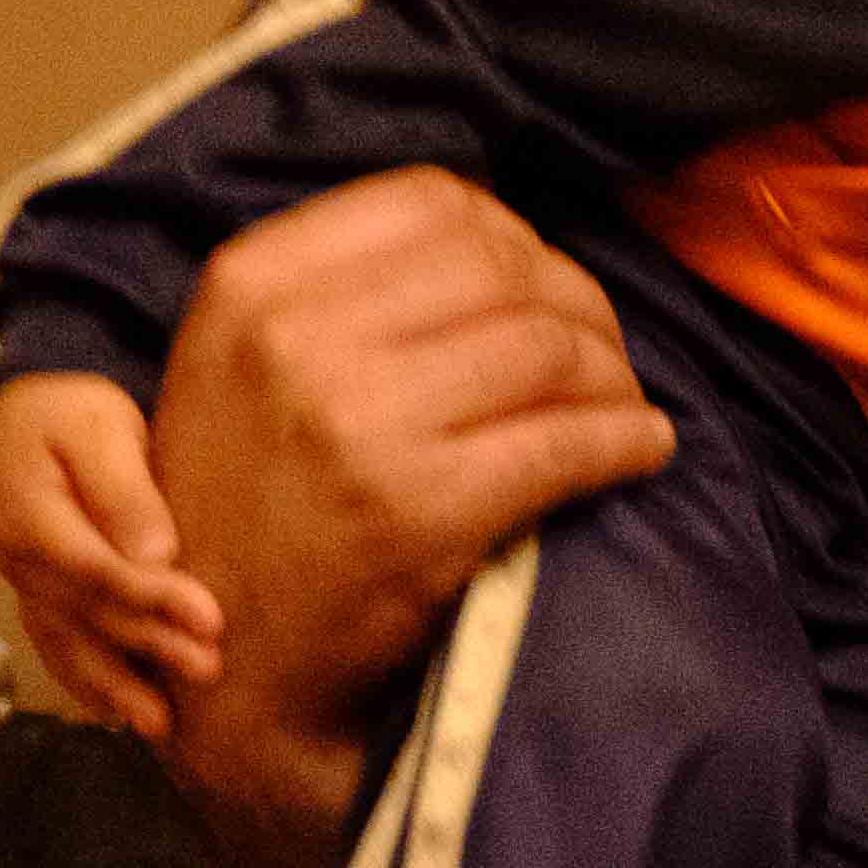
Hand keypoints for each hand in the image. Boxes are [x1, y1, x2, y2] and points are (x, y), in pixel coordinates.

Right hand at [0, 373, 221, 738]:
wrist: (36, 405)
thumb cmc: (77, 411)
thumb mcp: (101, 429)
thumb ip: (123, 488)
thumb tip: (153, 553)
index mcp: (26, 511)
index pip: (92, 567)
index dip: (151, 597)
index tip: (210, 618)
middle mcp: (13, 554)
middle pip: (84, 610)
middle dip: (147, 645)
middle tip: (208, 670)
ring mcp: (20, 577)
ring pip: (65, 639)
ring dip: (113, 684)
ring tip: (160, 726)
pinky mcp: (36, 590)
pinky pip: (57, 641)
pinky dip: (86, 680)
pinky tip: (117, 716)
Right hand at [146, 172, 676, 867]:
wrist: (226, 664)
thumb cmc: (252, 500)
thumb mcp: (243, 359)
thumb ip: (345, 284)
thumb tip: (501, 233)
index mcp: (251, 285)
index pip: (434, 203)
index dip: (514, 238)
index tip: (539, 287)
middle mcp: (295, 340)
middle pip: (508, 268)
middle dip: (581, 307)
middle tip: (600, 358)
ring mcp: (355, 423)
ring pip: (552, 348)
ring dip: (614, 377)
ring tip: (619, 407)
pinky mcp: (418, 510)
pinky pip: (572, 443)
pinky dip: (629, 440)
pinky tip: (641, 451)